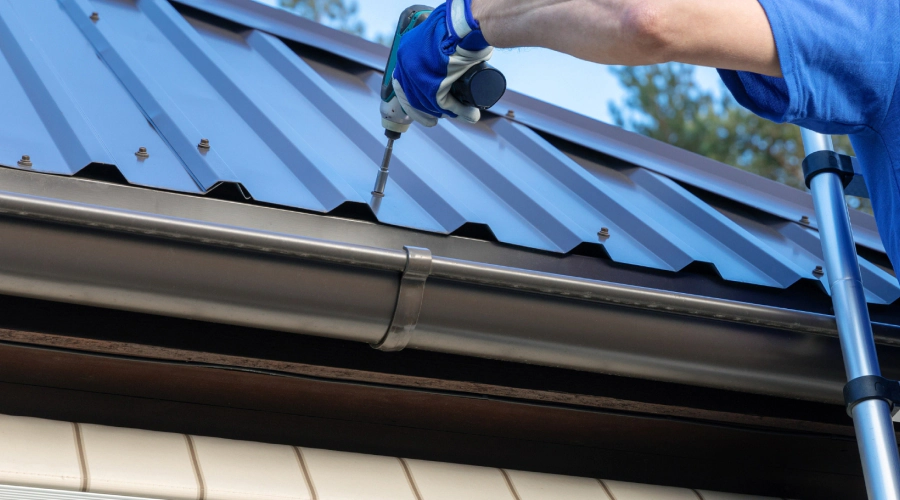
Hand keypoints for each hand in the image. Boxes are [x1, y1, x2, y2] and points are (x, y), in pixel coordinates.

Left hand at [392, 0, 493, 126]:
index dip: (412, 96)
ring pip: (427, 102)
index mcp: (406, 51)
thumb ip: (440, 50)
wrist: (466, 24)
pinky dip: (456, 110)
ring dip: (444, 112)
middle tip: (434, 119)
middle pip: (412, 95)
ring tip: (460, 114)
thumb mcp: (441, 37)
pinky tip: (467, 113)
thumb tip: (449, 63)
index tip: (422, 106)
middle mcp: (406, 64)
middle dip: (423, 111)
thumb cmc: (459, 26)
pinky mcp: (432, 85)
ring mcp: (417, 75)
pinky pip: (442, 103)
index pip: (403, 81)